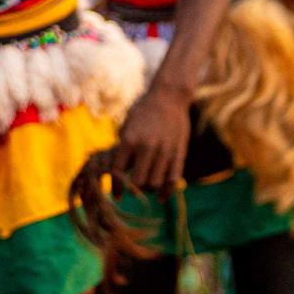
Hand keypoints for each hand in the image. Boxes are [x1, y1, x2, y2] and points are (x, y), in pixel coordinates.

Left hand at [107, 81, 191, 197]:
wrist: (169, 96)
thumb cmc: (143, 110)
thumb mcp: (127, 126)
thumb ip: (122, 149)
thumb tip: (114, 173)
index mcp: (130, 140)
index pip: (118, 172)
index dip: (116, 187)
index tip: (116, 194)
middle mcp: (147, 147)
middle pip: (138, 183)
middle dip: (133, 189)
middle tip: (132, 188)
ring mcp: (165, 151)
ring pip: (155, 184)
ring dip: (149, 189)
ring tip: (146, 186)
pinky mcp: (179, 153)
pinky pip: (173, 181)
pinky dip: (166, 192)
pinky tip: (161, 197)